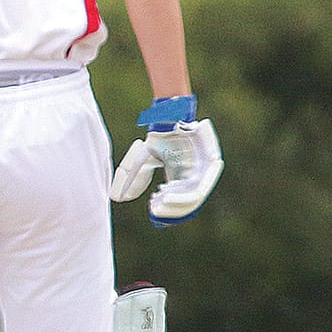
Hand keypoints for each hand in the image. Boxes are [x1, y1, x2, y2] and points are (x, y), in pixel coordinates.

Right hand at [110, 95, 222, 224]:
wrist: (169, 119)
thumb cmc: (158, 138)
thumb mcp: (142, 163)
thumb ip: (134, 180)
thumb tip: (120, 199)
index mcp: (184, 179)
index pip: (180, 203)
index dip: (167, 211)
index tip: (151, 211)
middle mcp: (197, 178)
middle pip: (187, 205)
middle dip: (170, 211)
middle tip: (154, 211)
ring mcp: (206, 172)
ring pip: (194, 199)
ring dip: (175, 205)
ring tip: (158, 205)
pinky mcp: (211, 165)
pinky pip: (200, 188)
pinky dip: (182, 196)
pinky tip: (164, 195)